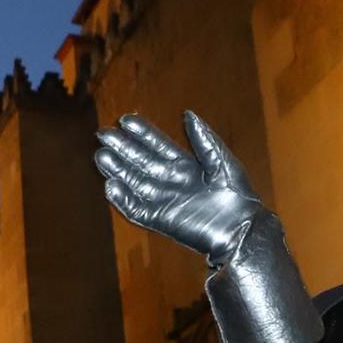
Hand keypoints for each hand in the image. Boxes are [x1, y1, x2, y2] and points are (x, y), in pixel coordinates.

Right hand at [95, 112, 268, 264]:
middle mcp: (171, 181)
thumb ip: (204, 140)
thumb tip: (187, 113)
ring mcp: (165, 201)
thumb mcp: (222, 161)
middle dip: (123, 149)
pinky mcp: (162, 221)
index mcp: (186, 165)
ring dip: (118, 170)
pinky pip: (138, 210)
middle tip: (102, 135)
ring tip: (100, 156)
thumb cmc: (238, 194)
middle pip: (141, 162)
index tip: (125, 120)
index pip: (158, 146)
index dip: (142, 133)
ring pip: (135, 183)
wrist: (242, 229)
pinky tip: (111, 186)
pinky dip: (123, 200)